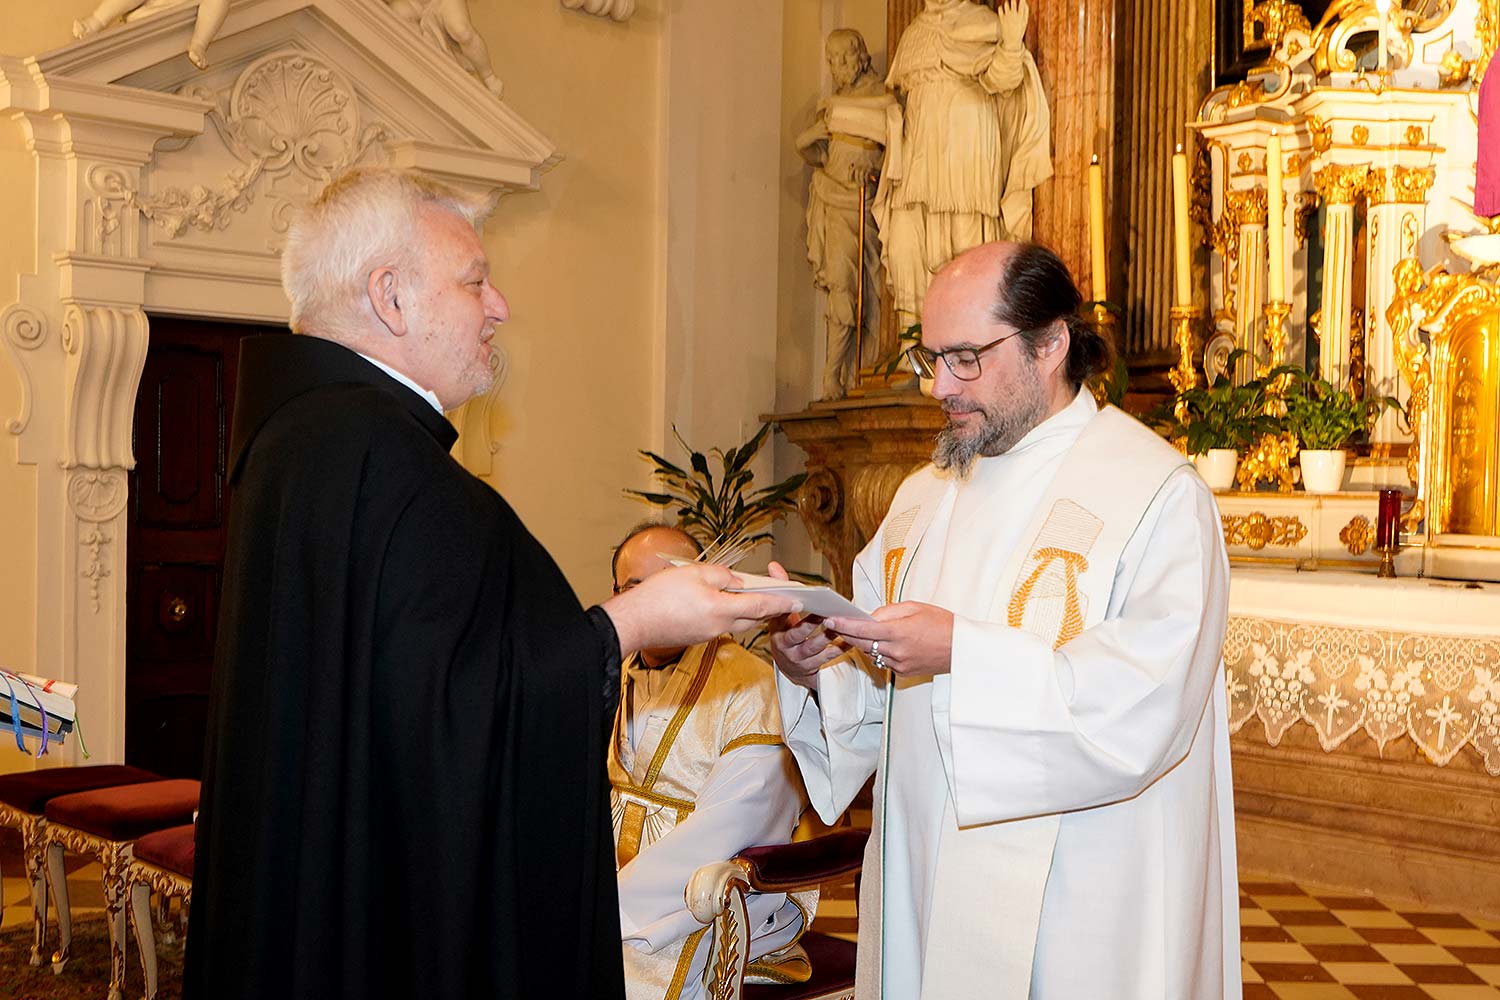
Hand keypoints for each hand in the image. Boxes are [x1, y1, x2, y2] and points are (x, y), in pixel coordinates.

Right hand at [602, 563, 800, 658]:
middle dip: (767, 608)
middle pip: (751, 618)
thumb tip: (737, 581)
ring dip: (745, 610)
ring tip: (748, 594)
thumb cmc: (659, 595)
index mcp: (721, 609)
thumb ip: (721, 576)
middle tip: (780, 597)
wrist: (633, 622)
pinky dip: (726, 614)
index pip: (760, 606)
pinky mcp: (697, 637)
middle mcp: (719, 626)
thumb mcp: (694, 573)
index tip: (798, 600)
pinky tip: (719, 602)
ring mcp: (707, 635)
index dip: (781, 602)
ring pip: (736, 622)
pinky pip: (720, 625)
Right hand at [764, 561, 849, 688]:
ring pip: (813, 647)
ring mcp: (797, 658)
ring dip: (828, 636)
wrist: (788, 666)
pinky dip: (839, 648)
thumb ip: (780, 589)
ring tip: (840, 625)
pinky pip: (826, 658)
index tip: (803, 600)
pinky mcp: (809, 668)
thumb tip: (773, 565)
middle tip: (825, 613)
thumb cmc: (786, 634)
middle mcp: (784, 645)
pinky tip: (849, 640)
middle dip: (811, 624)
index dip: (789, 610)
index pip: (780, 618)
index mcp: (776, 629)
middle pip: (797, 634)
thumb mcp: (779, 614)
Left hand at [825, 601, 954, 676]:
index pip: (863, 629)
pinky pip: (882, 661)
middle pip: (862, 643)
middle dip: (846, 633)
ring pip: (870, 653)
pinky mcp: (902, 673)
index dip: (844, 624)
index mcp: (899, 632)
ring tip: (851, 631)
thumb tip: (869, 617)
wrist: (962, 648)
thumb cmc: (942, 623)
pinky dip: (876, 651)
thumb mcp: (915, 608)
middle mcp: (897, 651)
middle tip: (833, 623)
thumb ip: (889, 611)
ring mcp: (899, 664)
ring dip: (860, 643)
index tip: (830, 619)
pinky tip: (875, 643)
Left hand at [997, 0, 1028, 48]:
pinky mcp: (1001, 19)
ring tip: (1008, 4)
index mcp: (1021, 16)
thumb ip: (1025, 11)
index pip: (1022, 4)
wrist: (1011, 40)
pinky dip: (1001, 7)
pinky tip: (1003, 8)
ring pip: (1006, 4)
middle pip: (1013, 1)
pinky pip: (1000, 9)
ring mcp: (1007, 17)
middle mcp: (1014, 15)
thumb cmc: (1019, 30)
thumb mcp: (1025, 22)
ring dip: (1007, 2)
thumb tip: (1024, 2)